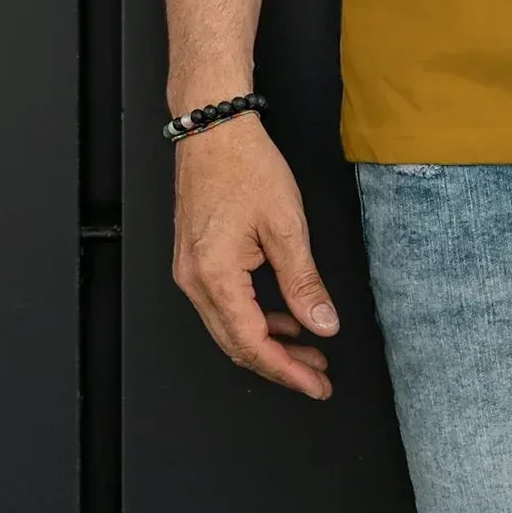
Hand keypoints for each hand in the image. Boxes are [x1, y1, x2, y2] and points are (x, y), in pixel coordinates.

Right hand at [168, 114, 340, 397]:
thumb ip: (304, 283)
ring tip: (308, 348)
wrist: (214, 128)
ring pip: (228, 328)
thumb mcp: (287, 227)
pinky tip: (283, 316)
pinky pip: (223, 305)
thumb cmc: (245, 165)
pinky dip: (253, 319)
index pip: (252, 344)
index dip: (287, 371)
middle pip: (236, 344)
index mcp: (215, 275)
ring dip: (268, 342)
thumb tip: (322, 325)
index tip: (317, 384)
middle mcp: (194, 280)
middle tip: (318, 374)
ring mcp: (189, 271)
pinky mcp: (194, 259)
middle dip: (280, 364)